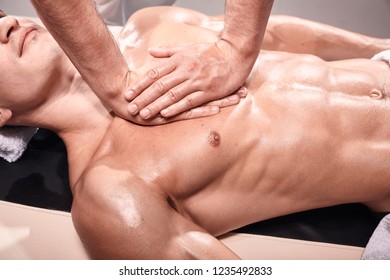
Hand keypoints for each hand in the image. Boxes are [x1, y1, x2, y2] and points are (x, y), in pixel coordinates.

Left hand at [125, 39, 253, 119]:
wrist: (235, 54)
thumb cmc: (212, 51)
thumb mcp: (188, 47)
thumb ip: (168, 51)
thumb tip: (150, 51)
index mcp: (179, 60)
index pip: (155, 73)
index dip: (140, 84)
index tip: (128, 93)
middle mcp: (185, 70)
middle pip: (160, 86)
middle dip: (143, 98)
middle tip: (130, 108)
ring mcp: (196, 81)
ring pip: (172, 95)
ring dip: (156, 106)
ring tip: (143, 114)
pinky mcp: (207, 91)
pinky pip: (189, 101)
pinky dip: (176, 108)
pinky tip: (165, 114)